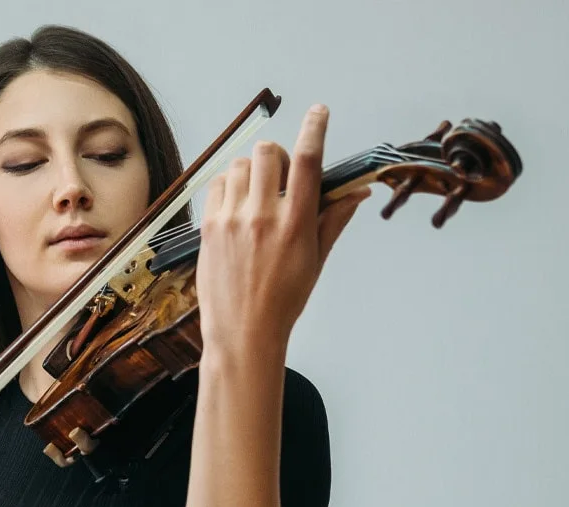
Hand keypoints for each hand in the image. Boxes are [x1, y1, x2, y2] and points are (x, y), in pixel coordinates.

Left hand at [196, 104, 368, 351]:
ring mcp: (232, 220)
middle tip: (281, 177)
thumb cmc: (284, 299)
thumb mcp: (316, 260)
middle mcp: (263, 217)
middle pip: (269, 153)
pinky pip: (217, 184)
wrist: (243, 332)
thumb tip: (359, 189)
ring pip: (240, 165)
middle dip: (278, 156)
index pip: (308, 162)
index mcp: (296, 224)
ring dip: (252, 171)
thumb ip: (334, 218)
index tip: (319, 111)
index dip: (315, 129)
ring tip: (257, 196)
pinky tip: (237, 206)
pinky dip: (228, 185)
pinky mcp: (208, 226)